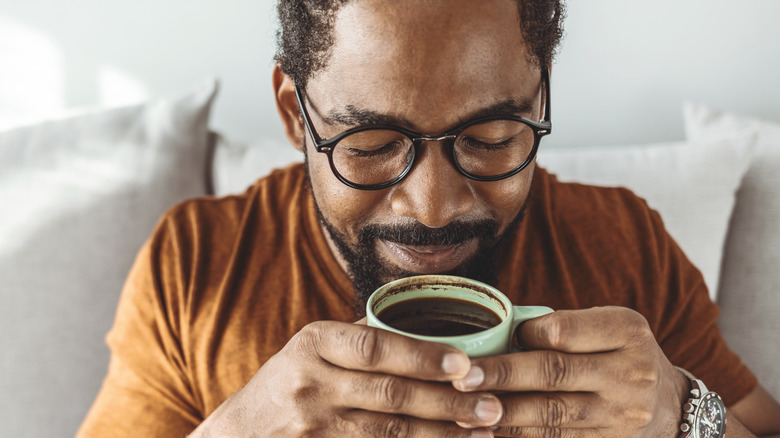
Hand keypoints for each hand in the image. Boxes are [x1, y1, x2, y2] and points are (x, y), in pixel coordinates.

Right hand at [191, 320, 502, 436]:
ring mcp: (313, 426)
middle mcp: (311, 382)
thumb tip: (426, 317)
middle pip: (389, 394)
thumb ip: (361, 336)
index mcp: (314, 343)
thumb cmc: (289, 382)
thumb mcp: (312, 348)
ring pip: (388, 433)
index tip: (465, 363)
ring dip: (440, 434)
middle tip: (492, 406)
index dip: (421, 355)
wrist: (239, 434)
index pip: (374, 346)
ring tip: (483, 432)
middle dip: (446, 402)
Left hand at [452, 307, 688, 436]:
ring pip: (552, 415)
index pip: (564, 332)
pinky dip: (522, 437)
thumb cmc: (621, 354)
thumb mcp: (608, 327)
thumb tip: (498, 333)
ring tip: (465, 408)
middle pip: (554, 373)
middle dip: (502, 375)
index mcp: (626, 332)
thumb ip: (563, 328)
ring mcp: (622, 416)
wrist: (669, 406)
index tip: (496, 338)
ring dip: (504, 413)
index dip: (525, 335)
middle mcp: (630, 374)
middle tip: (462, 376)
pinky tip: (492, 432)